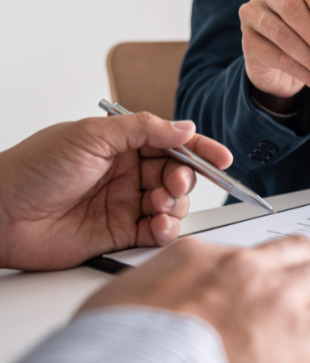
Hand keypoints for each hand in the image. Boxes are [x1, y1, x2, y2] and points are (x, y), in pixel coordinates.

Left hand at [0, 113, 232, 270]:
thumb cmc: (33, 168)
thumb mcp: (91, 136)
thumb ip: (143, 130)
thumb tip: (185, 128)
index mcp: (121, 144)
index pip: (171, 143)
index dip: (200, 150)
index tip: (222, 159)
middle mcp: (126, 173)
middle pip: (177, 174)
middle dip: (185, 178)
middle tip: (175, 184)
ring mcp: (124, 204)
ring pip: (172, 205)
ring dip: (175, 205)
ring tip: (158, 205)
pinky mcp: (118, 234)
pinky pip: (156, 232)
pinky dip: (165, 230)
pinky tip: (158, 226)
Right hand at [79, 236, 309, 362]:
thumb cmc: (113, 356)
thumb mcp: (116, 306)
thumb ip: (149, 293)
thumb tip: (150, 303)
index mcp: (200, 256)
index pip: (246, 253)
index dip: (261, 272)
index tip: (265, 286)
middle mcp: (244, 267)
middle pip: (297, 251)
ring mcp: (277, 296)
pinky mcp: (301, 334)